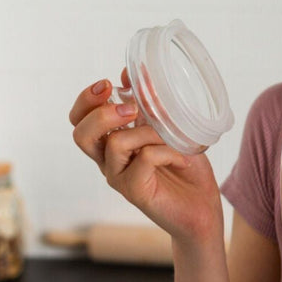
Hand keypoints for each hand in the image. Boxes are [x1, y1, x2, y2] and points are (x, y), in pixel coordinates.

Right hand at [68, 74, 222, 242]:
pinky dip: (167, 150)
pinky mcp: (135, 191)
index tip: (107, 83)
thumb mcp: (171, 128)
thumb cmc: (185, 166)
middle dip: (102, 113)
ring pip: (115, 143)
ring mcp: (119, 177)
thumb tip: (140, 74)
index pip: (80, 119)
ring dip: (149, 130)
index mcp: (112, 141)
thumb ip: (154, 105)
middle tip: (131, 108)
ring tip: (171, 135)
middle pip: (81, 134)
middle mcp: (109, 160)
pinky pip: (145, 158)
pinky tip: (182, 157)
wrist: (202, 206)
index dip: (86, 99)